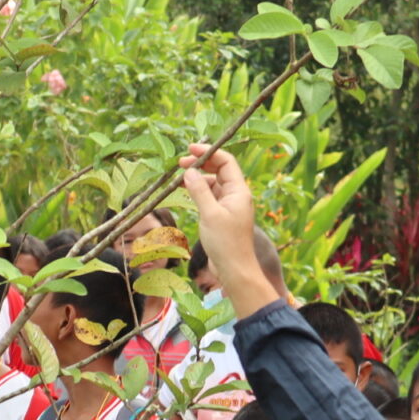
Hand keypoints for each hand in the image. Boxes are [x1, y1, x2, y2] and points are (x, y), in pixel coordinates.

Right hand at [178, 145, 260, 289]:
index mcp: (239, 191)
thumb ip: (199, 191)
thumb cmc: (225, 243)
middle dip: (201, 164)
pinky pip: (210, 197)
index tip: (190, 149)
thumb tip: (189, 171)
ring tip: (179, 180)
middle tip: (180, 164)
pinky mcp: (222, 215)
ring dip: (197, 179)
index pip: (225, 161)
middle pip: (219, 170)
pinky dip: (198, 192)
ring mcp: (229, 205)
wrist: (235, 269)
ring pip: (213, 183)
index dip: (209, 152)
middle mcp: (236, 195)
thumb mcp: (210, 214)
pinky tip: (186, 191)